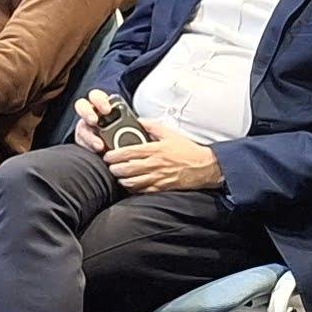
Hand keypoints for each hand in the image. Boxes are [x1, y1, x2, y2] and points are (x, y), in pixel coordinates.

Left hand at [104, 126, 225, 193]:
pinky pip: (142, 191)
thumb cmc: (188, 150)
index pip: (128, 152)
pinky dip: (133, 188)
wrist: (204, 166)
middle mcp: (154, 165)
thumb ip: (152, 126)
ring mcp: (157, 178)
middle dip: (114, 168)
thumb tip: (138, 120)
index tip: (107, 155)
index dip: (114, 155)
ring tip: (118, 176)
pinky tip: (130, 184)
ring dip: (122, 179)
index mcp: (155, 150)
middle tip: (111, 166)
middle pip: (127, 169)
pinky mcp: (161, 188)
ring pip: (132, 182)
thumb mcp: (170, 133)